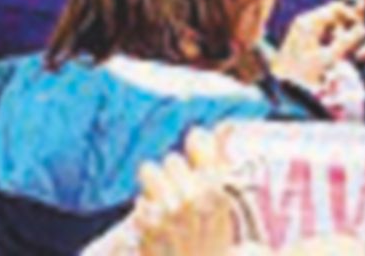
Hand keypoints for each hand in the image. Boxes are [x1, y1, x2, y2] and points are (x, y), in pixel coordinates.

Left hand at [133, 126, 249, 255]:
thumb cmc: (212, 240)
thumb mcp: (224, 200)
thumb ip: (220, 159)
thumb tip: (225, 124)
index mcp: (215, 187)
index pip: (196, 140)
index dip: (195, 147)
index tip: (195, 160)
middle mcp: (191, 197)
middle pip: (171, 159)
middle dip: (175, 174)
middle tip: (181, 193)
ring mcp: (167, 213)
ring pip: (149, 170)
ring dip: (155, 185)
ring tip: (164, 202)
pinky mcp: (146, 228)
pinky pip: (139, 201)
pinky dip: (146, 211)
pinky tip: (157, 225)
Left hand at [274, 0, 364, 90]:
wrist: (278, 77)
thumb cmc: (302, 70)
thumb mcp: (328, 58)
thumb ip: (347, 42)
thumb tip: (364, 29)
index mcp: (311, 22)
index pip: (337, 8)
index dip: (352, 16)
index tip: (361, 29)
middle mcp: (305, 19)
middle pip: (333, 15)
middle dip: (344, 29)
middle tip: (351, 46)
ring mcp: (302, 25)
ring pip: (328, 24)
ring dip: (337, 35)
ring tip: (340, 54)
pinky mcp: (301, 33)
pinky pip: (321, 30)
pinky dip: (329, 39)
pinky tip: (329, 55)